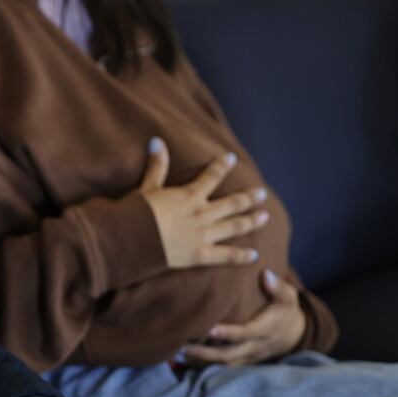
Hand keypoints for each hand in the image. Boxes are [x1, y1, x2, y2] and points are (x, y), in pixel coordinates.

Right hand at [140, 137, 269, 268]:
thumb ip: (157, 166)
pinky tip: (255, 255)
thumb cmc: (136, 213)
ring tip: (265, 216)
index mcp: (190, 195)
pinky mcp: (199, 255)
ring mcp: (203, 235)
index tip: (232, 159)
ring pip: (235, 226)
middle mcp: (202, 213)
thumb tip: (156, 141)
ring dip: (252, 221)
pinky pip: (226, 255)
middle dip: (249, 197)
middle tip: (261, 193)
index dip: (222, 165)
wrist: (131, 239)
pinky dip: (241, 255)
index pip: (212, 176)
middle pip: (232, 203)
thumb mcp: (147, 187)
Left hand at [180, 269, 306, 366]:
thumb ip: (277, 286)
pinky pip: (223, 367)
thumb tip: (266, 273)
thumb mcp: (287, 296)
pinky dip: (203, 365)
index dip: (229, 333)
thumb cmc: (285, 310)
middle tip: (183, 345)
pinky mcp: (243, 360)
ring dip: (200, 361)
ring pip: (224, 364)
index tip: (210, 328)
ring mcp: (248, 356)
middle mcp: (255, 346)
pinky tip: (183, 360)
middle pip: (229, 354)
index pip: (245, 333)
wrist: (294, 334)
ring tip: (177, 353)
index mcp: (265, 329)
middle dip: (205, 353)